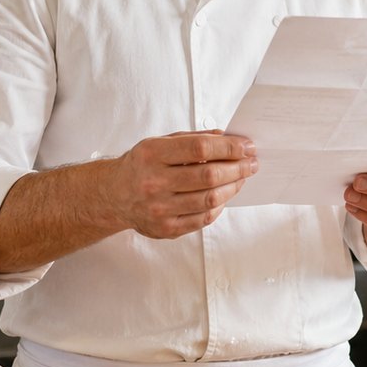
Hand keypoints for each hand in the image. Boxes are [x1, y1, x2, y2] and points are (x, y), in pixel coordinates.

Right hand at [103, 131, 257, 239]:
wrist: (114, 195)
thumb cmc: (142, 165)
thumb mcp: (159, 142)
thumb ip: (192, 139)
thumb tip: (228, 138)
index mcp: (152, 154)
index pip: (200, 148)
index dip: (229, 147)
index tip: (247, 146)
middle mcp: (153, 182)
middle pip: (208, 176)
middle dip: (237, 168)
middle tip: (251, 163)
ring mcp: (159, 208)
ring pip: (210, 199)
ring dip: (233, 187)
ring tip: (242, 178)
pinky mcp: (166, 228)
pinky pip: (203, 218)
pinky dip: (219, 206)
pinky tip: (224, 195)